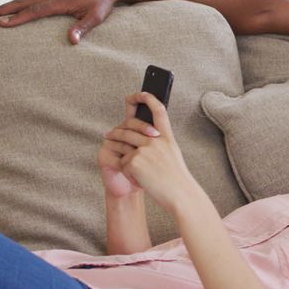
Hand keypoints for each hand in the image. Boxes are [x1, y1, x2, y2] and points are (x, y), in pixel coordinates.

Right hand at [0, 0, 122, 43]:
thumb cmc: (102, 3)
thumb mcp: (96, 17)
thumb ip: (83, 28)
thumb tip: (72, 41)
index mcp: (60, 1)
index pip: (35, 11)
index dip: (18, 18)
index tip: (2, 24)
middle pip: (22, 2)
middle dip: (1, 9)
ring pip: (24, 0)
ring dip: (6, 6)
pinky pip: (31, 1)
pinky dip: (17, 6)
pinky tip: (10, 11)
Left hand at [103, 92, 198, 211]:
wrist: (180, 194)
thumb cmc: (177, 179)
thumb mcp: (172, 155)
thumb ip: (160, 145)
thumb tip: (143, 138)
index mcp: (167, 137)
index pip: (158, 110)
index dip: (149, 99)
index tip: (142, 93)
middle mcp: (156, 140)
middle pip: (130, 128)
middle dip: (116, 131)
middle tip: (108, 134)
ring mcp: (145, 150)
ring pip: (123, 144)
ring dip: (117, 149)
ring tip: (116, 155)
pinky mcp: (135, 162)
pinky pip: (122, 162)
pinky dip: (124, 170)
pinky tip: (134, 178)